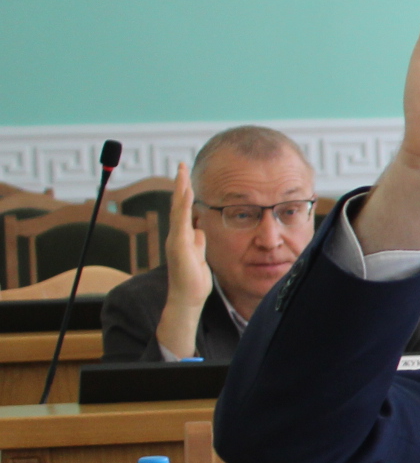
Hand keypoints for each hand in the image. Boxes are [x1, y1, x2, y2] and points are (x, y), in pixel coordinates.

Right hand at [163, 160, 210, 308]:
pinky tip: (185, 195)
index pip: (184, 209)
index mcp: (183, 235)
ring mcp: (176, 239)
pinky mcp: (178, 246)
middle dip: (180, 184)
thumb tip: (200, 229)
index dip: (186, 192)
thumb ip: (198, 241)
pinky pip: (181, 223)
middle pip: (178, 204)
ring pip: (177, 210)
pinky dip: (182, 208)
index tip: (188, 175)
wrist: (187, 297)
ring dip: (180, 191)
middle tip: (181, 165)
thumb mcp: (200, 254)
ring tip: (182, 173)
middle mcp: (177, 235)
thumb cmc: (193, 278)